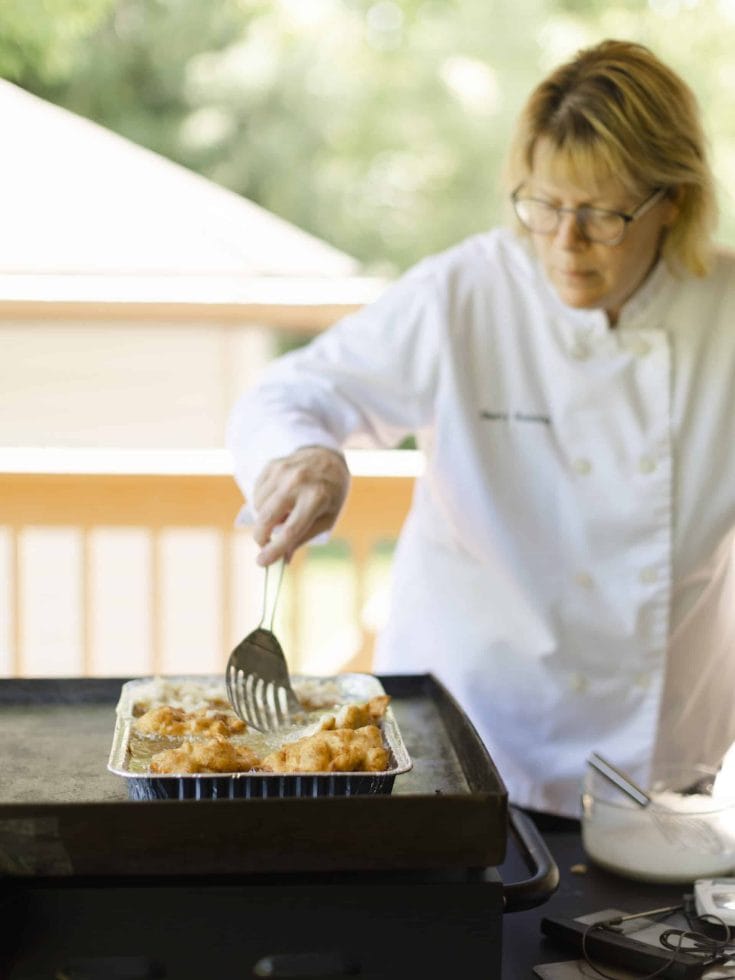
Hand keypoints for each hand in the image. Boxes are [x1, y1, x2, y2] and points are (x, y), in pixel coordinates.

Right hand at [251, 446, 350, 564]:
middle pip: (267, 518)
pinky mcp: (272, 466)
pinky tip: (278, 500)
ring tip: (282, 515)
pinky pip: (256, 493)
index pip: (290, 530)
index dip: (274, 549)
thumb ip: (304, 537)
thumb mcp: (327, 518)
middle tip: (264, 546)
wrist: (327, 457)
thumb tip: (282, 559)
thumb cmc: (331, 493)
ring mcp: (282, 472)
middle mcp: (297, 482)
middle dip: (260, 537)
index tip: (261, 562)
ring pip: (258, 506)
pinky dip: (262, 503)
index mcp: (316, 498)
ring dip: (264, 518)